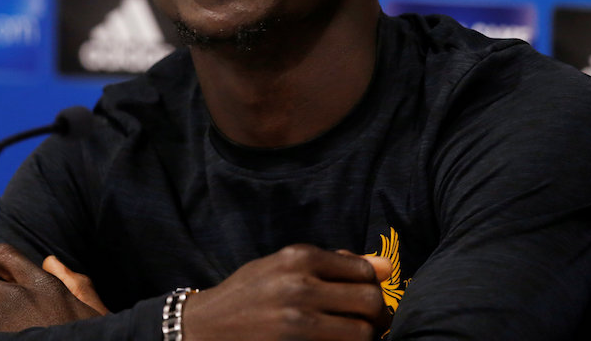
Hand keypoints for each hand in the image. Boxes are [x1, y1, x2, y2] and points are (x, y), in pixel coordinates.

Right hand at [182, 245, 390, 340]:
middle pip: (371, 302)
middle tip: (368, 324)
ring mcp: (296, 322)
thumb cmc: (248, 293)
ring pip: (363, 333)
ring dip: (364, 338)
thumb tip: (386, 267)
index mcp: (299, 257)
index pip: (365, 273)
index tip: (364, 300)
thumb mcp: (283, 266)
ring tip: (351, 337)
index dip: (373, 289)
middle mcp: (299, 286)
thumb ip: (333, 264)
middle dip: (377, 316)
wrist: (203, 328)